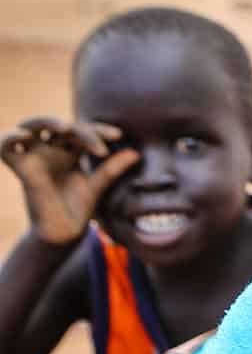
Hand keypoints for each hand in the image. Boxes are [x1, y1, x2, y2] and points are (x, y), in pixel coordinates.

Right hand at [1, 118, 139, 245]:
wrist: (63, 232)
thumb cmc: (79, 207)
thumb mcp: (98, 185)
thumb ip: (112, 168)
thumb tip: (136, 152)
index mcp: (69, 152)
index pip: (82, 131)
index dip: (98, 130)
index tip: (118, 136)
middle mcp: (51, 150)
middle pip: (58, 125)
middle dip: (78, 127)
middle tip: (99, 138)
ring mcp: (35, 157)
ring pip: (31, 126)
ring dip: (45, 121)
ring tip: (66, 128)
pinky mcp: (22, 169)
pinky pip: (6, 148)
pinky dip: (9, 138)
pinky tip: (24, 136)